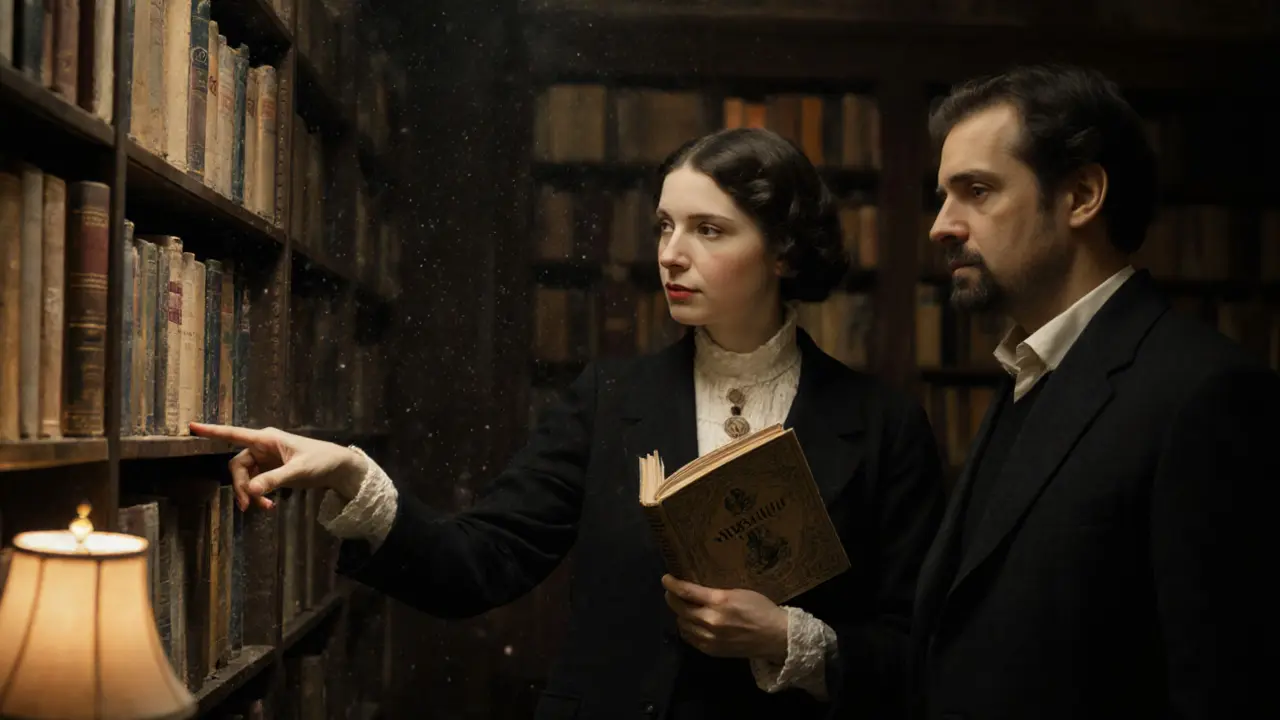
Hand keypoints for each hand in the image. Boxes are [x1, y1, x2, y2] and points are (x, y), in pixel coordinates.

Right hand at [189, 422, 367, 511]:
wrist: (337, 468)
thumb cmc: (321, 460)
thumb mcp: (298, 470)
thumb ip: (275, 479)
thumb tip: (251, 489)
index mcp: (267, 439)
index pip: (234, 434)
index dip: (212, 431)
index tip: (192, 427)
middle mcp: (262, 447)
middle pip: (237, 465)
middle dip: (241, 485)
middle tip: (248, 505)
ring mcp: (266, 460)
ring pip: (245, 477)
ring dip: (250, 493)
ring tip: (265, 507)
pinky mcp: (270, 471)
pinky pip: (255, 484)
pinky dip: (258, 495)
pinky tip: (269, 505)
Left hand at [662, 574, 788, 661]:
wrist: (774, 636)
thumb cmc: (760, 608)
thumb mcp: (738, 592)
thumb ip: (715, 593)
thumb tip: (694, 590)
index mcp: (719, 601)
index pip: (686, 592)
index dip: (672, 584)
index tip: (665, 579)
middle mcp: (711, 621)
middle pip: (680, 608)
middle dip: (672, 598)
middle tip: (671, 592)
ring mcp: (709, 638)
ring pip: (682, 624)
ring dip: (680, 614)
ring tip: (683, 607)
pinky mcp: (711, 650)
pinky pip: (690, 638)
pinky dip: (687, 628)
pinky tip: (690, 623)